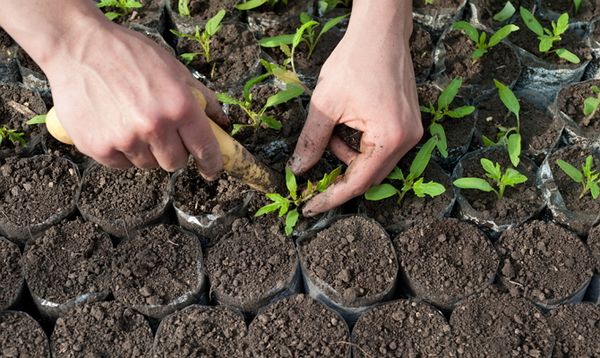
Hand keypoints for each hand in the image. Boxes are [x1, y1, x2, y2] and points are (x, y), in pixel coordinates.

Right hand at [42, 17, 227, 177]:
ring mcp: (125, 139)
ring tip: (132, 123)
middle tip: (163, 133)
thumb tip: (221, 122)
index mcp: (179, 107)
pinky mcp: (99, 147)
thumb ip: (201, 98)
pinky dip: (122, 152)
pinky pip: (122, 164)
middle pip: (175, 163)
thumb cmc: (129, 54)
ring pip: (148, 165)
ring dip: (146, 151)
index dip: (211, 164)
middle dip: (174, 152)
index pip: (205, 149)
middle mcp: (154, 126)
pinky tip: (114, 127)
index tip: (211, 171)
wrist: (77, 47)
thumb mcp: (174, 69)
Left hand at [288, 1, 422, 215]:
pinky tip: (346, 124)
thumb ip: (311, 142)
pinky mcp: (408, 123)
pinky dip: (358, 145)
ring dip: (347, 156)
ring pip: (373, 162)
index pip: (358, 182)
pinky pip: (380, 147)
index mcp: (390, 138)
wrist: (380, 31)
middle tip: (312, 178)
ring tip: (330, 132)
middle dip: (339, 175)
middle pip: (369, 176)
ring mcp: (411, 131)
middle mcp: (407, 140)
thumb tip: (298, 170)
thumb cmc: (354, 62)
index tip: (309, 207)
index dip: (331, 197)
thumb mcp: (325, 104)